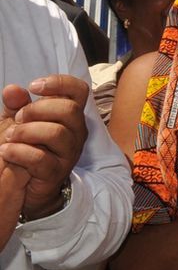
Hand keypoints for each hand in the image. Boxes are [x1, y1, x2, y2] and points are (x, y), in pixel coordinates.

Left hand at [0, 76, 88, 219]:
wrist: (24, 186)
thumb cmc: (26, 148)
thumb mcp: (19, 123)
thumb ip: (17, 105)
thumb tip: (12, 89)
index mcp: (70, 115)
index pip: (78, 90)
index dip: (60, 83)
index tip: (34, 87)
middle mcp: (76, 131)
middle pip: (69, 109)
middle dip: (37, 110)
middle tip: (18, 118)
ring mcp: (69, 152)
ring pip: (56, 133)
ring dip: (26, 132)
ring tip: (9, 137)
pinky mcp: (57, 172)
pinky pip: (40, 158)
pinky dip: (19, 152)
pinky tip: (6, 151)